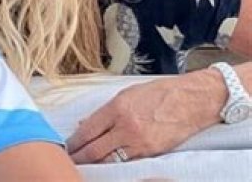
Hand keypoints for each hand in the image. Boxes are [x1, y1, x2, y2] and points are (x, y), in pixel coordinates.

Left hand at [66, 75, 218, 162]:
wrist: (191, 100)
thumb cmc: (160, 93)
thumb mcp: (126, 94)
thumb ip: (105, 111)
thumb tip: (85, 124)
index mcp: (116, 108)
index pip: (87, 131)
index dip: (74, 142)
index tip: (66, 146)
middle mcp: (126, 127)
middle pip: (94, 150)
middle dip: (80, 157)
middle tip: (71, 160)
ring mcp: (139, 142)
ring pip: (109, 160)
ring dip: (95, 163)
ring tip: (85, 164)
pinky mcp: (152, 153)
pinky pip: (128, 162)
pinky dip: (115, 164)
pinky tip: (107, 164)